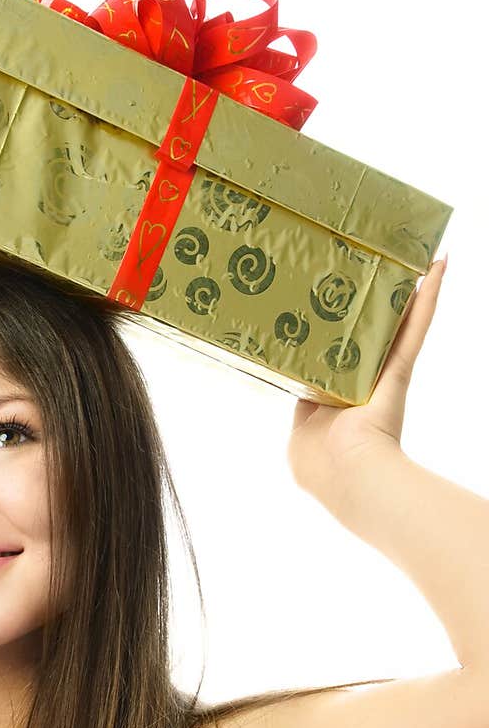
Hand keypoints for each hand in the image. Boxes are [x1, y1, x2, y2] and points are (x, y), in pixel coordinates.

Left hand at [287, 255, 447, 500]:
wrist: (352, 474)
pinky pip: (416, 328)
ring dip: (407, 291)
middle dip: (369, 304)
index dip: (324, 336)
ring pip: (396, 324)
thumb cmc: (321, 463)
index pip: (329, 361)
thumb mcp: (299, 434)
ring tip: (408, 254)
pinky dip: (430, 298)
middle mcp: (363, 383)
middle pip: (366, 334)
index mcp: (335, 399)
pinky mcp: (400, 369)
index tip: (318, 308)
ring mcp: (384, 375)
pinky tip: (438, 266)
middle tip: (367, 266)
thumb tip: (290, 383)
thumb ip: (299, 408)